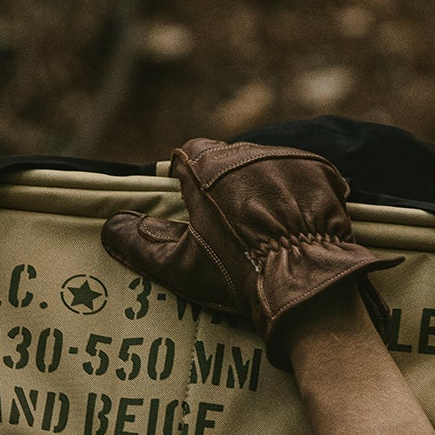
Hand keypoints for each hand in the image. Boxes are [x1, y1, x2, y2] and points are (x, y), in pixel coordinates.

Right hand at [101, 138, 402, 366]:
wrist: (305, 282)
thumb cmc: (236, 273)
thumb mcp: (179, 265)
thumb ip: (141, 243)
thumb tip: (111, 226)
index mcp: (210, 168)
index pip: (189, 153)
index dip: (186, 176)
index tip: (189, 198)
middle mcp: (249, 153)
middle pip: (229, 158)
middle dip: (225, 182)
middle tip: (227, 220)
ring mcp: (290, 160)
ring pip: (266, 164)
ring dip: (261, 185)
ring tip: (263, 223)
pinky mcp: (323, 173)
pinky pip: (303, 174)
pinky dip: (297, 191)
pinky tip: (295, 220)